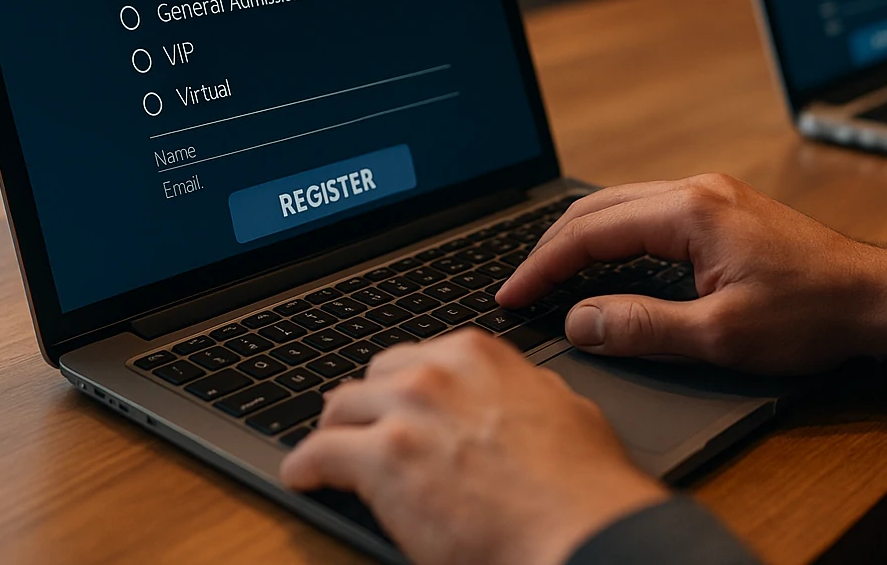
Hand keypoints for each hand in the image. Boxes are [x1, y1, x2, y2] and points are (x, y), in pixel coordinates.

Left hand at [280, 330, 665, 564]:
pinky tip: (304, 477)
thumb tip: (518, 394)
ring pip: (341, 409)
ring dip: (337, 434)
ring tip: (332, 454)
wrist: (578, 530)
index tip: (397, 405)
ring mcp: (407, 412)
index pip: (418, 358)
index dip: (404, 388)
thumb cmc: (582, 485)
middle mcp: (437, 372)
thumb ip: (525, 392)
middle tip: (367, 432)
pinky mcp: (382, 459)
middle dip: (370, 405)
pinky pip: (318, 454)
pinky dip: (306, 467)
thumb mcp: (564, 410)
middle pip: (374, 377)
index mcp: (479, 356)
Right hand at [497, 174, 886, 373]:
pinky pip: (648, 212)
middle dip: (551, 247)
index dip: (543, 266)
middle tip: (519, 287)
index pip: (591, 232)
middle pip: (598, 208)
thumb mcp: (722, 335)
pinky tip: (603, 263)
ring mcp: (712, 195)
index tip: (512, 295)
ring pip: (621, 206)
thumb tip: (581, 321)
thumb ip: (644, 327)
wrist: (879, 300)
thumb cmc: (813, 315)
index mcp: (690, 211)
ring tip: (548, 276)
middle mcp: (697, 190)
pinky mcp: (724, 209)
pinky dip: (613, 236)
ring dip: (581, 239)